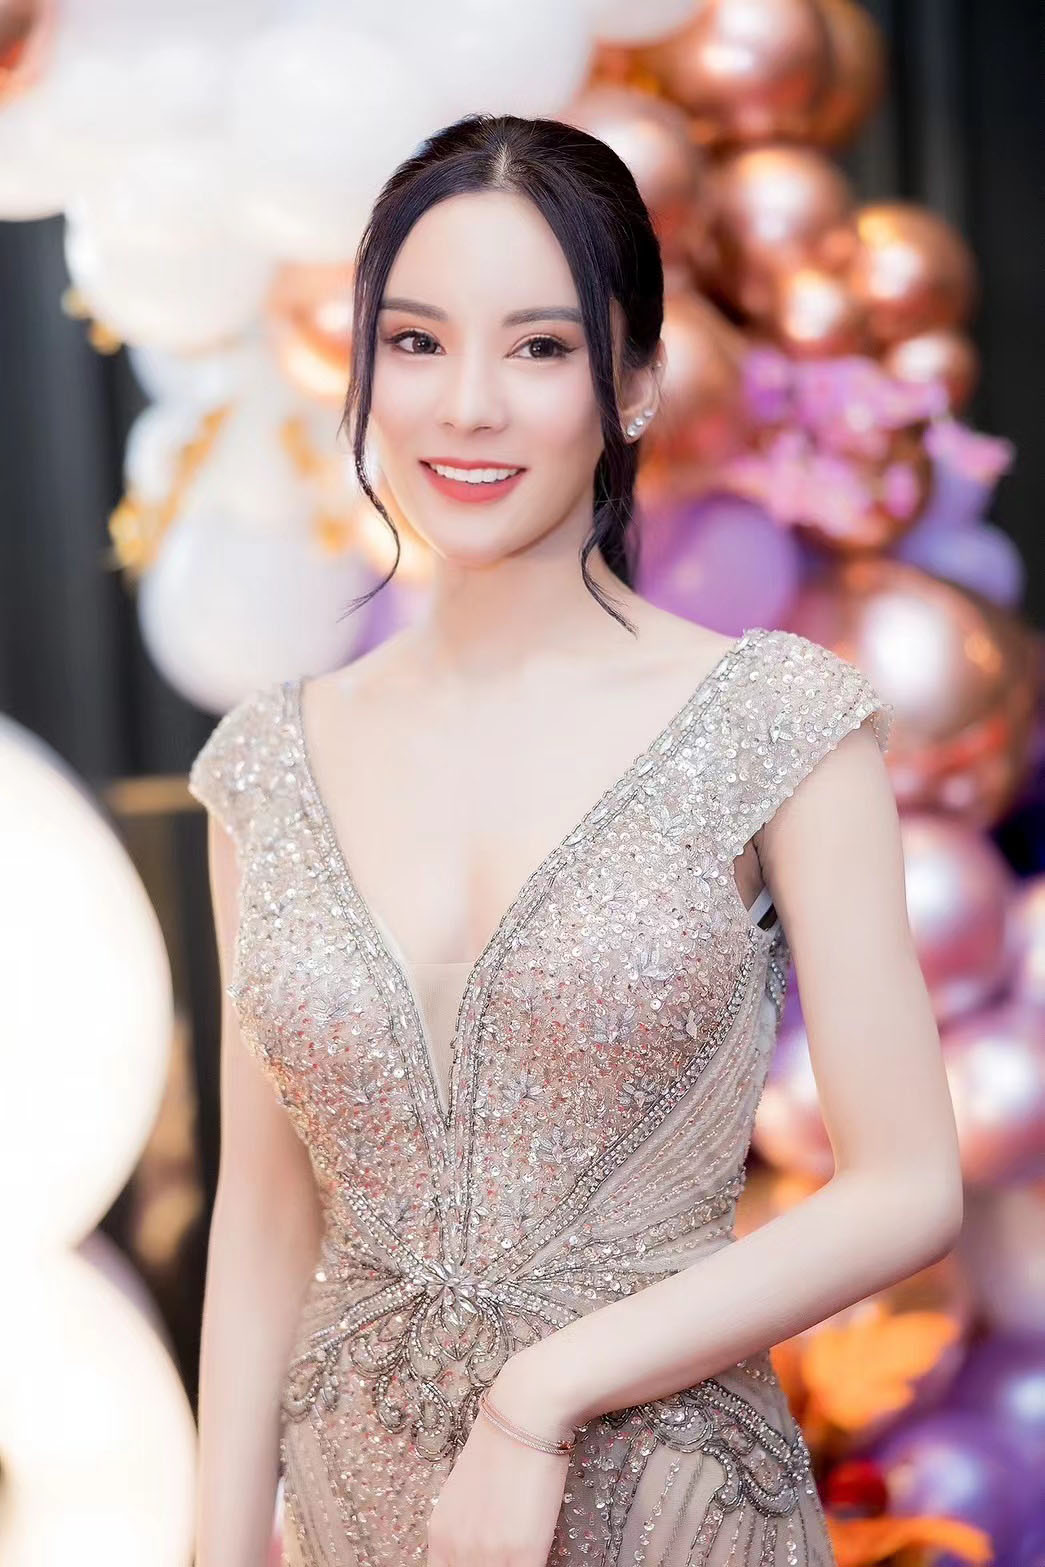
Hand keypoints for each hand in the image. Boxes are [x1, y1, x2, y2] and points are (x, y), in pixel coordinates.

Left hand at [426, 1370, 575, 1566]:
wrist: (524, 1414)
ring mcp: (487, 1556)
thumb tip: (477, 1546)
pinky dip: (533, 1566)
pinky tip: (538, 1553)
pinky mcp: (521, 1554)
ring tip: (523, 1553)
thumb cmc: (501, 1444)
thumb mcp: (466, 1491)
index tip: (486, 1559)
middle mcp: (455, 1550)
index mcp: (439, 1534)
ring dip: (511, 1565)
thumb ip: (465, 1528)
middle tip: (506, 1555)